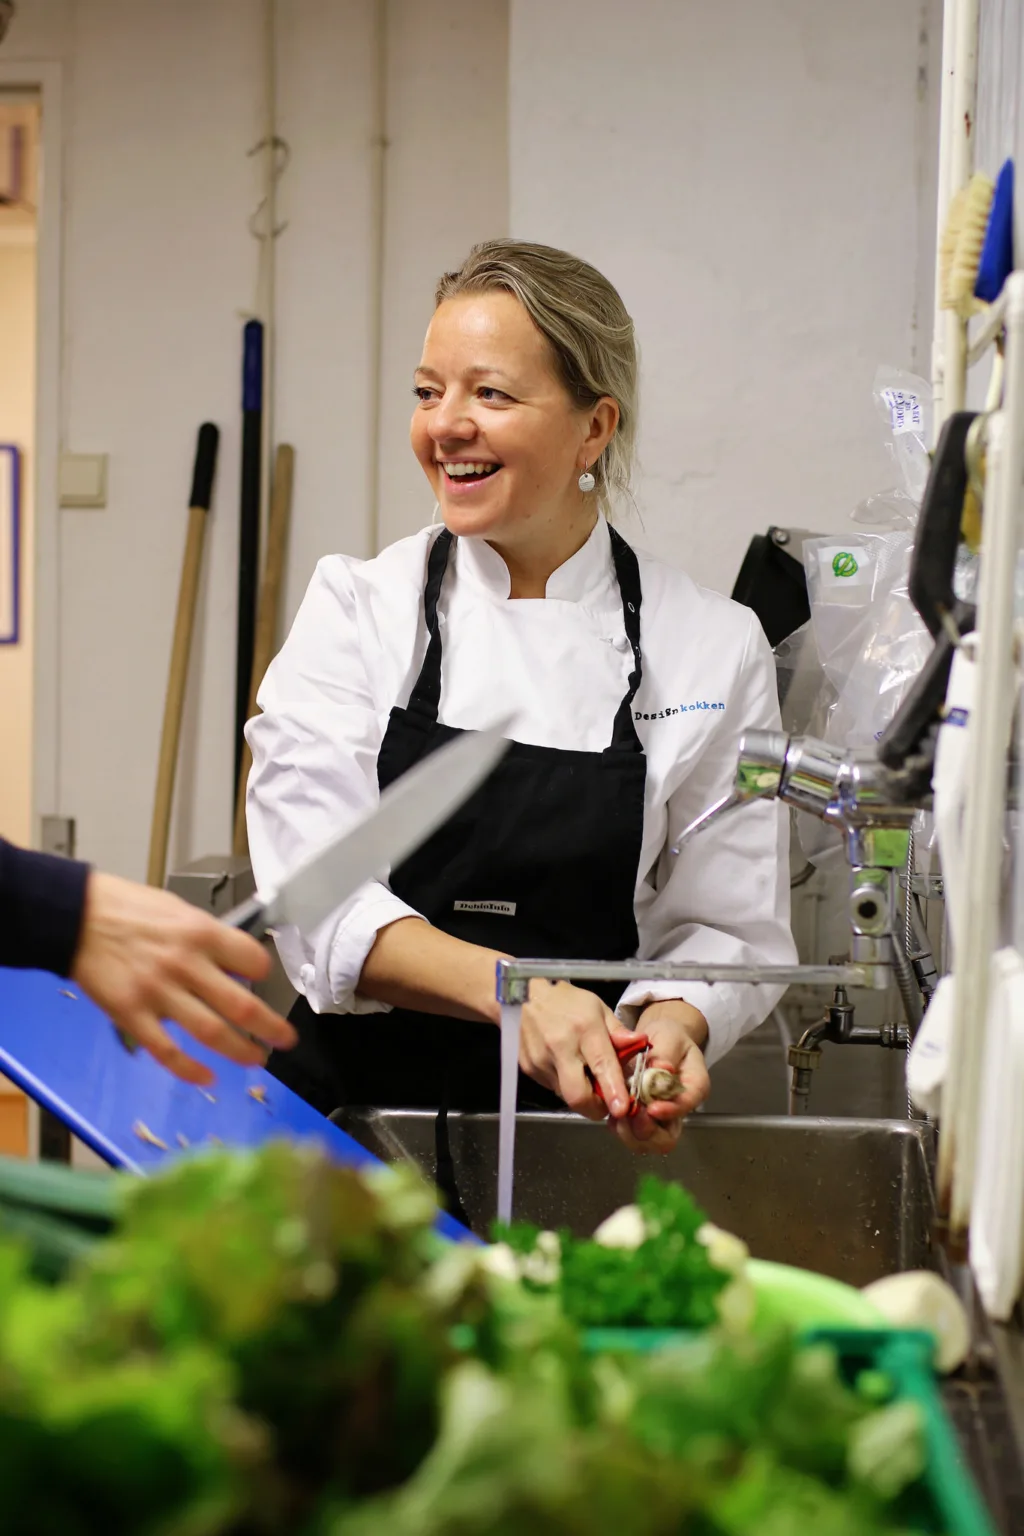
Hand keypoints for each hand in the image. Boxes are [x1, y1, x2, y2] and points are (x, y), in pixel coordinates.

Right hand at [71, 872, 296, 1084]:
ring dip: (240, 1051)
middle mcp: (186, 965)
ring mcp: (159, 993)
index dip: (266, 974)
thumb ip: (207, 938)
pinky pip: (167, 1051)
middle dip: (271, 1028)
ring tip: (257, 1059)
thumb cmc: (128, 909)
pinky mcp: (132, 1015)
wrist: (77, 917)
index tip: (267, 984)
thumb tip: (233, 964)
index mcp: (201, 933)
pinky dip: (189, 1069)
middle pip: (241, 1005)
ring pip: (211, 1032)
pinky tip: (207, 1076)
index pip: (252, 960)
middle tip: (285, 1040)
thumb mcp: (178, 910)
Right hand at [519, 979, 641, 1120]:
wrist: (523, 995)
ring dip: (580, 1094)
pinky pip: (552, 1087)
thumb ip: (618, 1032)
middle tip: (605, 1102)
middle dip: (595, 1108)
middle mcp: (560, 1046)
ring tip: (584, 1074)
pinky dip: (564, 1084)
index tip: (622, 1109)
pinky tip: (565, 1066)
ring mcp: (541, 1059)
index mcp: (584, 1028)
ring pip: (565, 1095)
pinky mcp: (528, 1067)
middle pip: (577, 1095)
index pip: (601, 1065)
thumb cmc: (566, 1000)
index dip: (612, 1091)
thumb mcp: (597, 1008)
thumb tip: (639, 1045)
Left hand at [612, 1000, 709, 1154]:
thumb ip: (666, 1053)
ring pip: (648, 1142)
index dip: (670, 1110)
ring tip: (618, 1115)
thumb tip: (662, 1069)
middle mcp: (678, 1109)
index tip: (652, 1108)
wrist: (659, 1042)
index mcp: (693, 1087)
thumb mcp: (670, 1037)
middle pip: (668, 1138)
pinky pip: (631, 1134)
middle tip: (631, 1115)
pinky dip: (620, 1128)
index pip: (687, 1105)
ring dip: (630, 1133)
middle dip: (647, 1132)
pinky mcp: (642, 1119)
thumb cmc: (669, 1039)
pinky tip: (613, 1113)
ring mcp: (660, 1118)